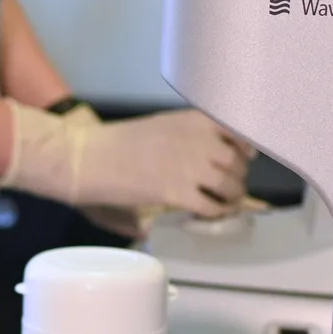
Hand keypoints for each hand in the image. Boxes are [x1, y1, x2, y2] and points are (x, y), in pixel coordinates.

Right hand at [4, 104, 249, 218]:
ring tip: (221, 203)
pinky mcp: (177, 192)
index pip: (239, 130)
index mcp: (193, 119)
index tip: (245, 156)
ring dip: (230, 198)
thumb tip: (213, 159)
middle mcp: (197, 139)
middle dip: (237, 176)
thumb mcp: (160, 127)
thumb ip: (189, 139)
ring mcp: (190, 166)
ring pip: (231, 185)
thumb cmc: (117, 143)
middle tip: (226, 186)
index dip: (246, 147)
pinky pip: (212, 206)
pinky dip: (214, 213)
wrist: (86, 157)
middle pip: (238, 162)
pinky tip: (204, 214)